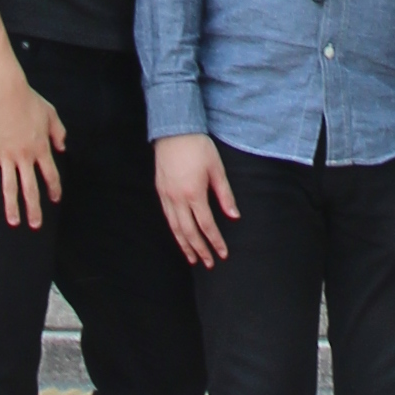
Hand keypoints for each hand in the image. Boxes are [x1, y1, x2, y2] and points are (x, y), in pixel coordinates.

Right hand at [0, 65, 66, 229]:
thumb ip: (58, 132)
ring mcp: (6, 155)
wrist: (5, 90)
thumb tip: (62, 148)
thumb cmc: (29, 99)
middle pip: (31, 188)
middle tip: (35, 225)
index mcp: (41, 148)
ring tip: (13, 222)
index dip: (54, 189)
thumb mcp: (51, 113)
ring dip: (12, 206)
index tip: (55, 200)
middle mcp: (25, 156)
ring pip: (9, 186)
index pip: (50, 175)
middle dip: (34, 209)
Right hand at [154, 132, 238, 267]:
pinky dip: (174, 231)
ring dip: (185, 245)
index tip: (223, 254)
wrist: (174, 130)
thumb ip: (225, 195)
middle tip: (209, 263)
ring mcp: (166, 196)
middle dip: (200, 250)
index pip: (206, 225)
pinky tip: (180, 237)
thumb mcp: (217, 169)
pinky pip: (167, 217)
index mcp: (194, 193)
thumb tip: (234, 216)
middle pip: (189, 232)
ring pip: (175, 228)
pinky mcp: (160, 191)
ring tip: (192, 259)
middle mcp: (178, 198)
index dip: (215, 242)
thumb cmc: (198, 147)